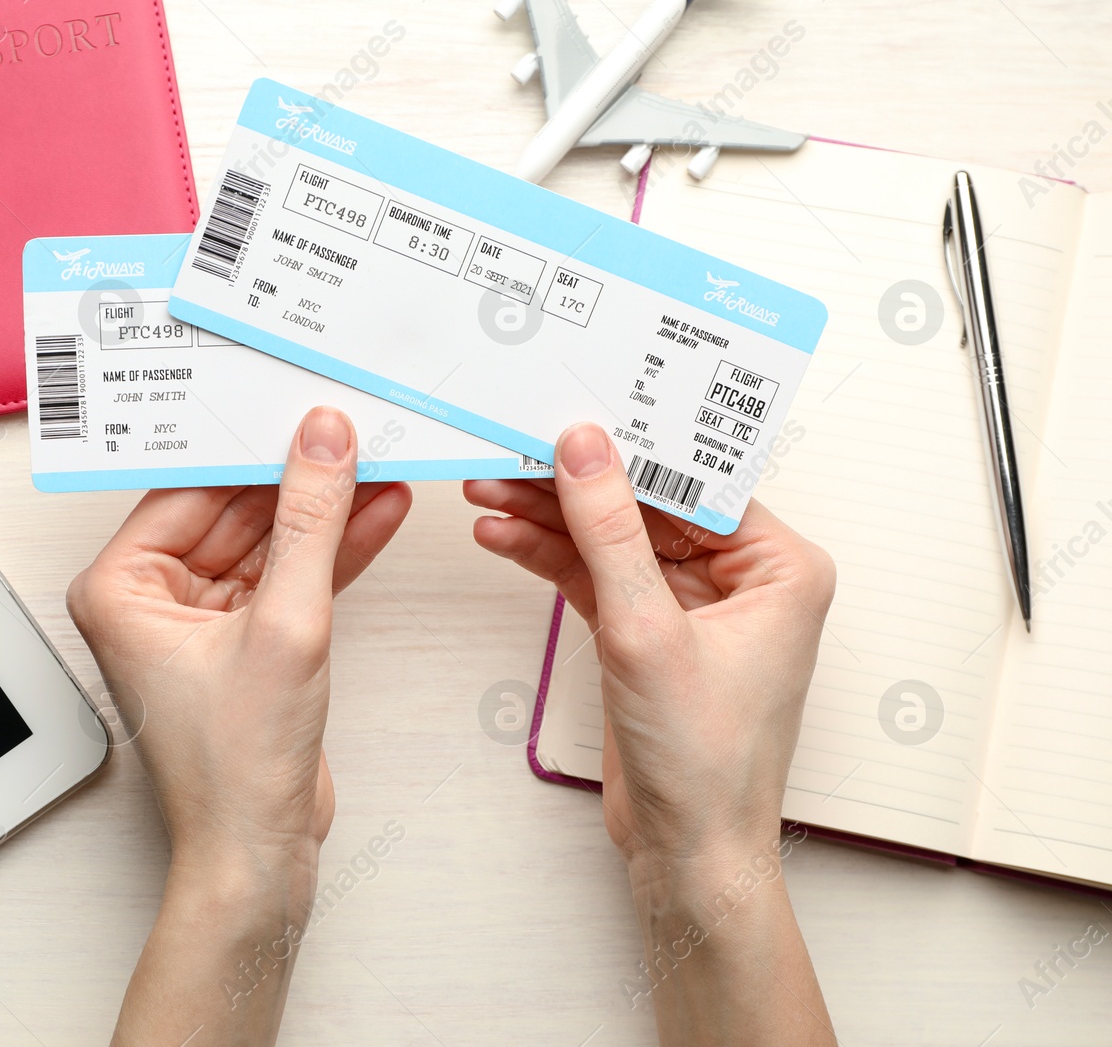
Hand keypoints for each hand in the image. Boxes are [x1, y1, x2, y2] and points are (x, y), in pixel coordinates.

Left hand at [69, 407, 410, 1044]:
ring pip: (268, 543)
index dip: (249, 445)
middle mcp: (149, 599)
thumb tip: (322, 443)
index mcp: (119, 587)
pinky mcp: (245, 643)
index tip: (297, 404)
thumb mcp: (285, 624)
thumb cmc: (235, 766)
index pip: (190, 488)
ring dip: (325, 512)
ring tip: (381, 463)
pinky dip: (331, 553)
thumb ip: (310, 523)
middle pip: (231, 510)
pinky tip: (377, 514)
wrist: (258, 855)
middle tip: (353, 428)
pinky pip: (288, 579)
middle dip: (298, 476)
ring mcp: (199, 622)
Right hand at [466, 423, 836, 1043]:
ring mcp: (692, 606)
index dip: (629, 447)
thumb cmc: (708, 763)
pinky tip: (504, 534)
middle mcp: (744, 579)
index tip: (571, 417)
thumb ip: (609, 532)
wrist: (688, 852)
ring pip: (612, 539)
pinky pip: (596, 576)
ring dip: (549, 519)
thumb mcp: (648, 631)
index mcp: (781, 567)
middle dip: (572, 486)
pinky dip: (550, 558)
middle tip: (511, 453)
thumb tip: (586, 451)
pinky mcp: (649, 632)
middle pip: (646, 505)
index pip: (695, 482)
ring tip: (488, 490)